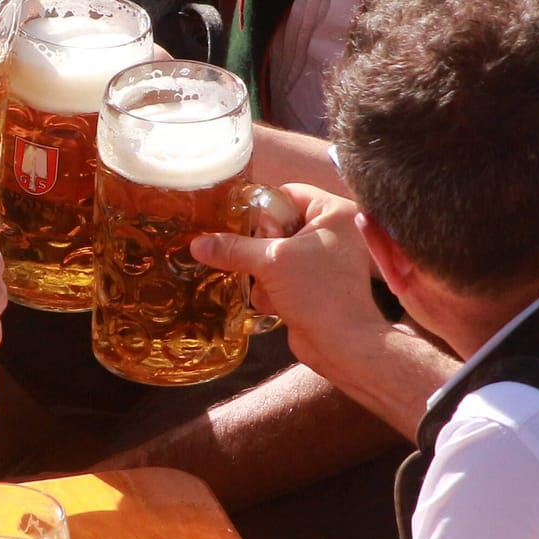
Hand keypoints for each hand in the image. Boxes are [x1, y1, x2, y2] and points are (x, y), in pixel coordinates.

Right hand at [190, 184, 389, 381]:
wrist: (341, 345)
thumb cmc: (317, 292)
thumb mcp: (270, 262)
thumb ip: (233, 248)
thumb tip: (197, 244)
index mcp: (334, 212)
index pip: (287, 193)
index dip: (263, 209)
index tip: (243, 226)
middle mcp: (333, 231)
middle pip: (277, 226)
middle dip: (261, 250)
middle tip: (260, 262)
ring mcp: (324, 260)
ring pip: (274, 255)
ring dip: (264, 275)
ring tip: (270, 287)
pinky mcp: (314, 285)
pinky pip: (280, 277)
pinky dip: (272, 290)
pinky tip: (276, 304)